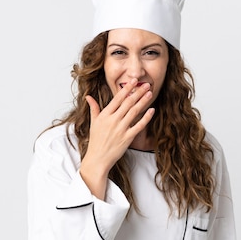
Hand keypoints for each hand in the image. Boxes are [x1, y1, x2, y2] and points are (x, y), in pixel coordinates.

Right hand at [79, 78, 154, 197]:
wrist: (98, 158)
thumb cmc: (96, 141)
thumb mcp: (93, 123)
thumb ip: (93, 108)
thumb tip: (88, 97)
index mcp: (104, 115)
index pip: (117, 98)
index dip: (126, 88)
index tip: (133, 81)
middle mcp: (113, 120)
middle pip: (128, 103)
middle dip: (138, 92)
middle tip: (147, 84)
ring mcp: (120, 129)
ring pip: (134, 112)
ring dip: (143, 101)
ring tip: (150, 93)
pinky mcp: (127, 138)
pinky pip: (139, 126)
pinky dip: (146, 118)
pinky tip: (152, 110)